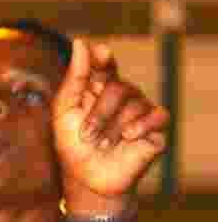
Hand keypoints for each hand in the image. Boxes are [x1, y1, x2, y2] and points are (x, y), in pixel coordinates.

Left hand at [52, 41, 169, 210]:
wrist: (87, 179)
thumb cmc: (72, 144)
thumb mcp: (64, 111)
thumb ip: (74, 78)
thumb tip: (81, 42)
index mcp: (98, 88)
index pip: (105, 63)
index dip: (103, 58)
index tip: (100, 54)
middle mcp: (122, 95)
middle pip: (118, 86)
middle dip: (99, 112)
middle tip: (87, 134)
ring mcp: (140, 110)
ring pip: (135, 102)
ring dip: (112, 126)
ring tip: (101, 144)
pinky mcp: (156, 129)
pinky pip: (157, 115)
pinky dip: (141, 126)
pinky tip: (128, 137)